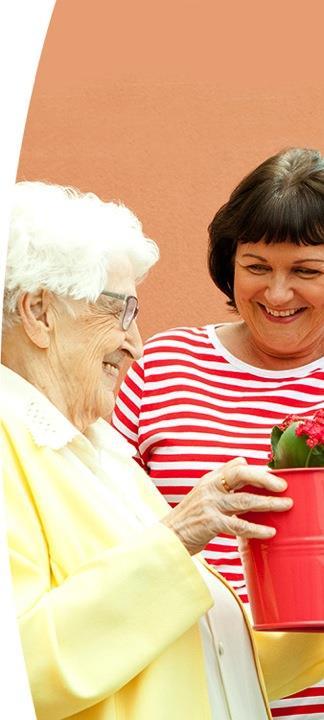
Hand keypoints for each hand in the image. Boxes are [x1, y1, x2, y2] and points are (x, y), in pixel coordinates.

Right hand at [161, 457, 292, 555]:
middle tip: (283, 486)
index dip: (258, 471)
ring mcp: (210, 504)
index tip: (276, 476)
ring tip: (286, 505)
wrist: (167, 538)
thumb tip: (243, 460)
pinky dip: (257, 529)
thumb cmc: (189, 518)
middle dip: (265, 479)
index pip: (237, 467)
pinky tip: (270, 532)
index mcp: (210, 479)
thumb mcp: (203, 492)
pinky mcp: (210, 523)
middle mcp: (210, 488)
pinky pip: (239, 525)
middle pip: (241, 475)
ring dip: (268, 503)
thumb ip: (223, 478)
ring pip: (245, 500)